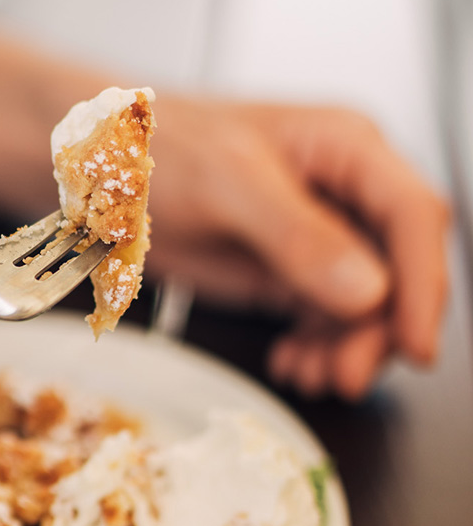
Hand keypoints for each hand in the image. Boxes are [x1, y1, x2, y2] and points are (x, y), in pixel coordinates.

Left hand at [147, 97, 450, 398]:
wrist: (101, 170)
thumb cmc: (158, 148)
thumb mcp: (227, 183)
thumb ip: (298, 234)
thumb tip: (368, 290)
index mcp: (347, 148)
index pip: (413, 215)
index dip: (424, 284)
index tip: (415, 345)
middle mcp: (346, 192)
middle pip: (399, 269)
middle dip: (380, 330)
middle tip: (345, 377)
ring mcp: (321, 236)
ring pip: (367, 306)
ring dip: (347, 348)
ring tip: (309, 375)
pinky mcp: (290, 271)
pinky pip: (328, 320)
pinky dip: (319, 348)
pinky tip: (292, 363)